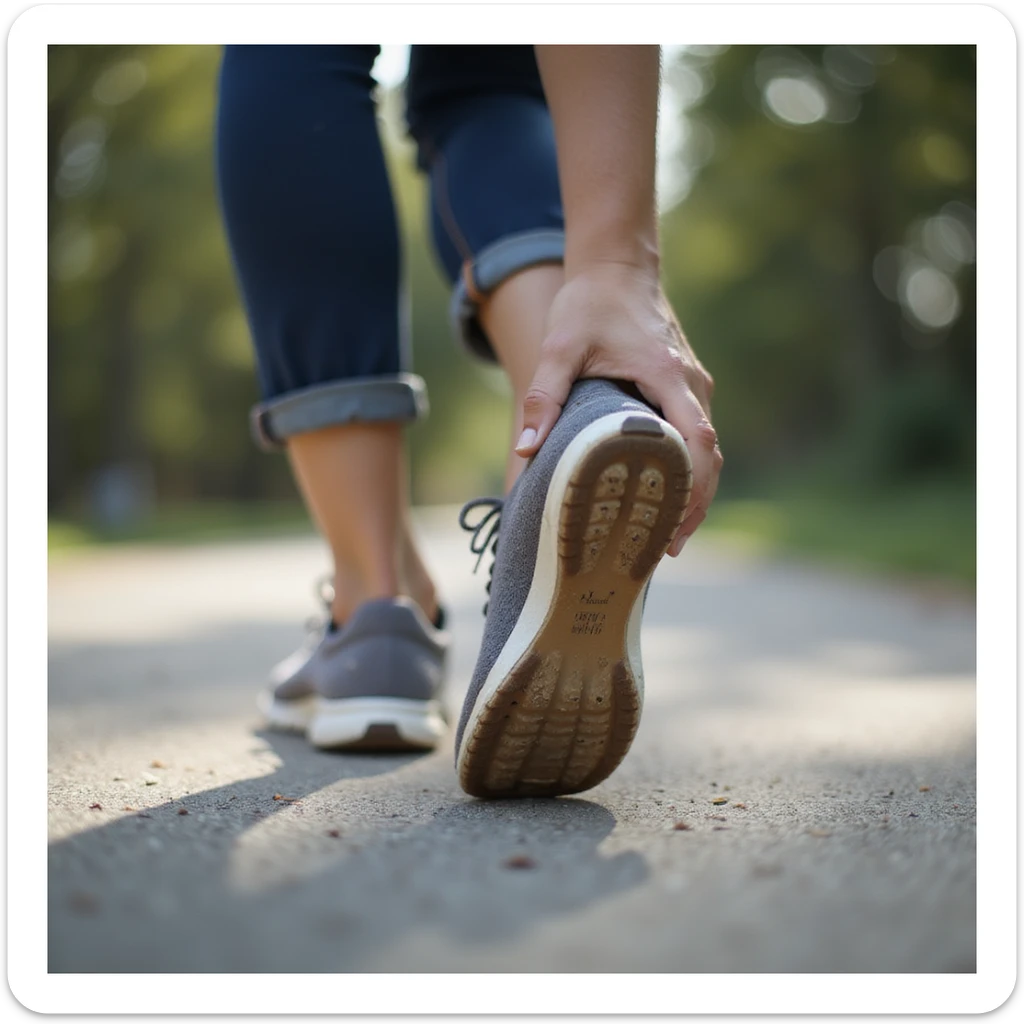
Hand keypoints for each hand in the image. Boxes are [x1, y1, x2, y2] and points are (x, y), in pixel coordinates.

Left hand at [515, 262, 721, 553]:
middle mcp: (689, 382)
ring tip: (664, 532)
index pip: (698, 442)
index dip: (693, 489)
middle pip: (708, 455)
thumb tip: (525, 450)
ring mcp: (692, 383)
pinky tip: (664, 492)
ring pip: (705, 447)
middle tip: (666, 547)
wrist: (617, 265)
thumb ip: (543, 396)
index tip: (674, 527)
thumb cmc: (589, 304)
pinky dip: (686, 466)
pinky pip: (696, 433)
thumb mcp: (559, 347)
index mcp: (666, 375)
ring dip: (692, 488)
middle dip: (694, 503)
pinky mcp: (685, 384)